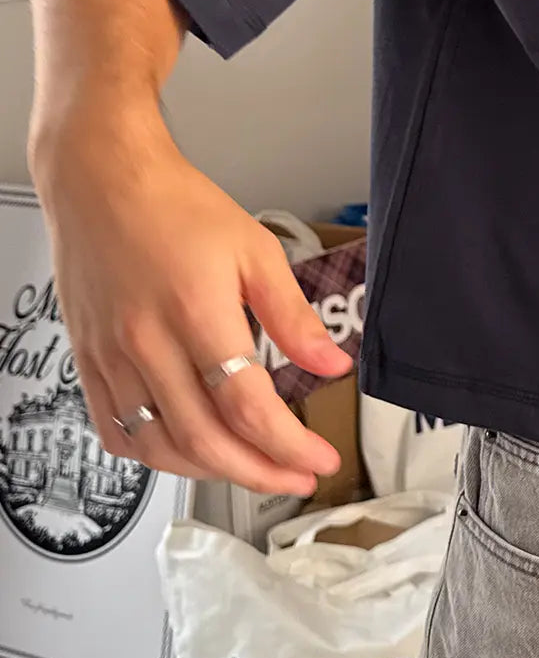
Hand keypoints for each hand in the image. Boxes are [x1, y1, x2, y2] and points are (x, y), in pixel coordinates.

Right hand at [34, 109, 352, 493]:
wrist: (103, 181)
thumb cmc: (174, 206)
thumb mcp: (254, 250)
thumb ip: (293, 316)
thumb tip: (332, 362)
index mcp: (195, 311)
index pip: (245, 404)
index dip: (287, 445)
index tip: (318, 459)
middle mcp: (146, 341)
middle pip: (204, 439)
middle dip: (259, 472)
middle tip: (294, 476)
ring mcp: (110, 356)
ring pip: (159, 447)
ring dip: (211, 471)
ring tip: (251, 467)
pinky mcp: (87, 361)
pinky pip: (116, 431)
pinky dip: (155, 456)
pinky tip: (186, 450)